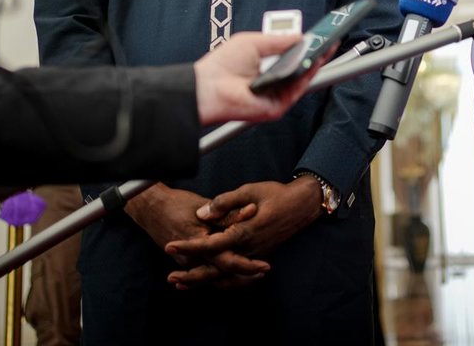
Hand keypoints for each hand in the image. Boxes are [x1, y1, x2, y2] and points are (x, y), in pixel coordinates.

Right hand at [125, 183, 268, 284]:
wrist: (149, 209)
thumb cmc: (176, 203)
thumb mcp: (203, 206)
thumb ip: (227, 213)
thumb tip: (252, 211)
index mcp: (199, 244)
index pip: (228, 261)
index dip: (248, 265)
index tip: (265, 266)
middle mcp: (192, 258)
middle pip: (223, 275)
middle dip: (244, 277)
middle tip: (263, 272)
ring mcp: (187, 262)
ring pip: (214, 276)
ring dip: (233, 277)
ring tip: (253, 273)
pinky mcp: (185, 261)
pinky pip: (205, 272)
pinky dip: (220, 274)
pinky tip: (232, 272)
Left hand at [164, 177, 322, 285]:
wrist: (303, 206)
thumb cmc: (276, 194)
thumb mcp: (250, 191)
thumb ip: (224, 202)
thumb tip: (202, 214)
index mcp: (244, 231)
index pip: (211, 244)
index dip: (189, 246)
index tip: (170, 245)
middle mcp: (249, 248)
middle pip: (216, 269)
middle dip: (192, 275)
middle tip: (171, 277)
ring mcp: (254, 255)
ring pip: (226, 276)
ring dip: (203, 281)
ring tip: (182, 283)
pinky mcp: (258, 255)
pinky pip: (237, 275)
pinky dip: (220, 281)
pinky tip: (208, 279)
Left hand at [194, 32, 321, 125]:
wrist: (208, 87)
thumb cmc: (223, 65)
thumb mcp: (253, 42)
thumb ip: (278, 39)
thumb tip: (300, 36)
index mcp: (267, 67)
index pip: (293, 58)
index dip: (307, 48)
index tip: (320, 36)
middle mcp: (273, 82)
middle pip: (302, 69)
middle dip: (317, 54)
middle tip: (330, 40)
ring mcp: (276, 96)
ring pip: (303, 80)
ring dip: (316, 63)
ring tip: (327, 47)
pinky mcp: (276, 107)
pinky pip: (296, 91)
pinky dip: (307, 77)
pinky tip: (312, 62)